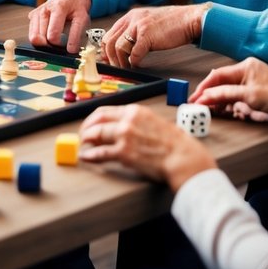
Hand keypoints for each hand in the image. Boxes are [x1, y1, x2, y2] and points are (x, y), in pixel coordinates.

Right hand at [27, 0, 92, 53]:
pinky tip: (48, 33)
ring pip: (33, 38)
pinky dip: (39, 38)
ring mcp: (36, 12)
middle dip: (50, 45)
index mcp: (57, 8)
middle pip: (40, 38)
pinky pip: (31, 34)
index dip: (59, 45)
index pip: (52, 35)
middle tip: (60, 42)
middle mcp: (43, 10)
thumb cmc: (76, 7)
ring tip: (55, 37)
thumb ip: (76, 34)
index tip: (65, 46)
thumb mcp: (82, 18)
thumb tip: (71, 50)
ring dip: (44, 42)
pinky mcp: (32, 16)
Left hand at [79, 104, 216, 191]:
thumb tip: (122, 126)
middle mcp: (128, 120)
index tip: (90, 124)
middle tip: (83, 135)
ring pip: (96, 134)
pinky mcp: (124, 153)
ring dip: (86, 140)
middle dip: (86, 127)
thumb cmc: (175, 143)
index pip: (106, 110)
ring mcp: (125, 136)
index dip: (93, 118)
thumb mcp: (155, 122)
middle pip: (97, 120)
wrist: (184, 158)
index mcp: (135, 111)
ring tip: (83, 145)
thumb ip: (137, 122)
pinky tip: (86, 156)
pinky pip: (101, 153)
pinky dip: (90, 155)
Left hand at [102, 4, 208, 67]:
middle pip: (110, 41)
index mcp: (130, 16)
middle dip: (110, 58)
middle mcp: (132, 19)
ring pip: (118, 47)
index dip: (106, 50)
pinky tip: (138, 64)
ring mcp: (138, 26)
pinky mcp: (147, 35)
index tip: (108, 60)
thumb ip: (135, 33)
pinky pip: (134, 53)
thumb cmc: (172, 24)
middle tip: (116, 67)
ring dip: (121, 61)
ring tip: (127, 68)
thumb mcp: (148, 23)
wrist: (189, 19)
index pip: (109, 34)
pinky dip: (134, 62)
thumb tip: (125, 50)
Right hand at [192, 58, 267, 128]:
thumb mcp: (248, 96)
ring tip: (214, 111)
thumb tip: (204, 96)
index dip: (204, 87)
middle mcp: (248, 72)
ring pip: (229, 92)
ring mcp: (252, 84)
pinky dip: (232, 106)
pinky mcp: (257, 95)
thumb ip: (224, 94)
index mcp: (246, 66)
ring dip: (221, 102)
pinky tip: (229, 112)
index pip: (218, 75)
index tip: (195, 98)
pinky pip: (238, 99)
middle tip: (200, 106)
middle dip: (212, 96)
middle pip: (222, 84)